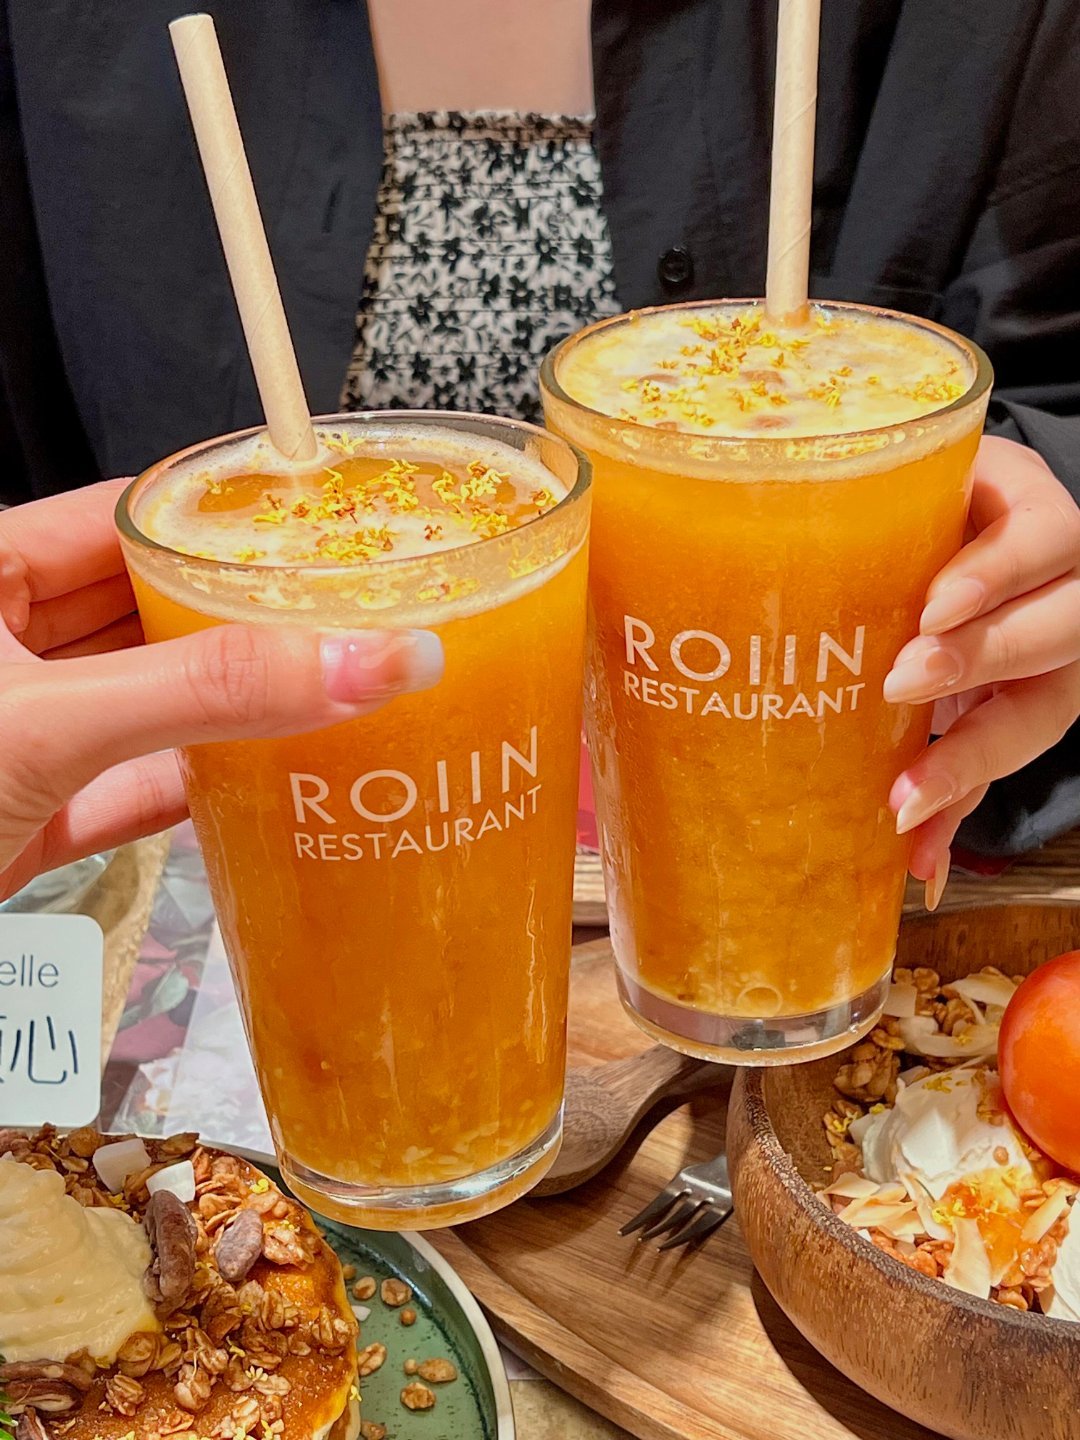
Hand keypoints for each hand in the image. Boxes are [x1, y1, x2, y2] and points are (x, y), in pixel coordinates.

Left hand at [0, 480, 442, 900]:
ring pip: (145, 702)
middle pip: (147, 609)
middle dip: (240, 620)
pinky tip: (267, 784)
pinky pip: (129, 785)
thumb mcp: (53, 719)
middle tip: (343, 617)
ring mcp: (20, 731)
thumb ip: (204, 689)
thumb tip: (361, 661)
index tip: (316, 536)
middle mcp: (3, 643)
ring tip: (329, 692)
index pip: (123, 519)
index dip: (220, 525)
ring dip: (227, 709)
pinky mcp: (32, 814)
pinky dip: (195, 785)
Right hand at [884, 436, 1079, 905]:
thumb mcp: (947, 696)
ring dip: (991, 604)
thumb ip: (943, 773)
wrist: (949, 506)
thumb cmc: (945, 621)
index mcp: (1043, 685)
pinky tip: (934, 567)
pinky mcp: (1025, 485)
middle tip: (903, 686)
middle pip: (1049, 652)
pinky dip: (987, 554)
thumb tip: (915, 876)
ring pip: (1053, 581)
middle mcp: (1065, 620)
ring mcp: (1053, 548)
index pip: (1015, 733)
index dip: (961, 769)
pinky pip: (1025, 521)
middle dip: (981, 670)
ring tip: (926, 621)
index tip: (899, 803)